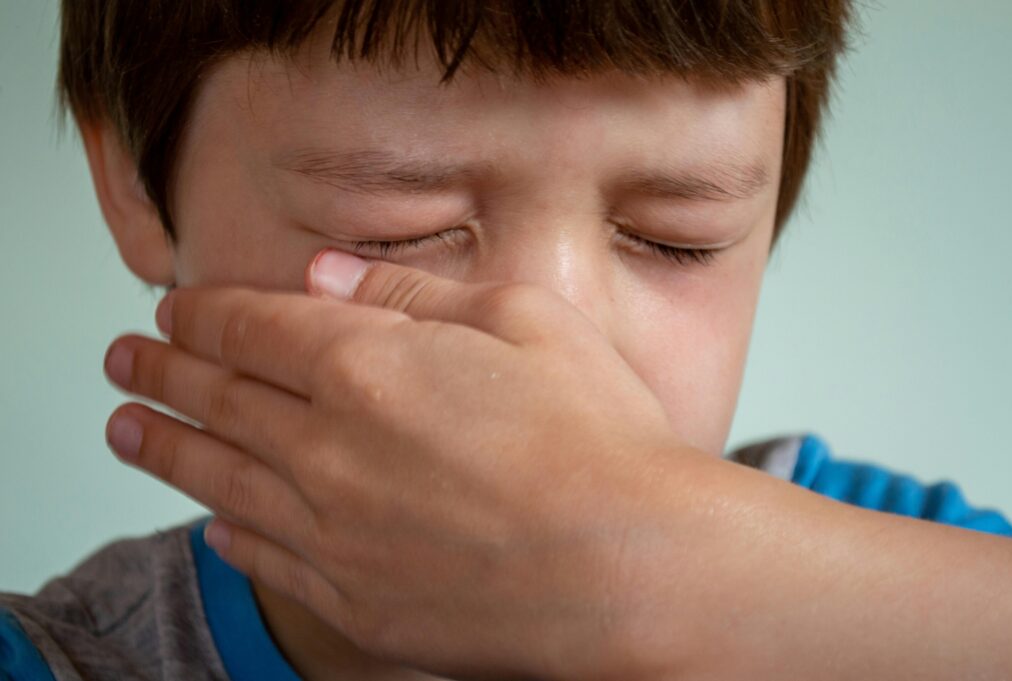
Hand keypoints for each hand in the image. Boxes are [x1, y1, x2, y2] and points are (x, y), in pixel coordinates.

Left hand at [102, 248, 697, 680]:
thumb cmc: (597, 439)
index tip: (174, 309)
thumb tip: (329, 273)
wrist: (634, 569)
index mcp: (366, 366)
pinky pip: (265, 560)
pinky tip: (214, 522)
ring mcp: (334, 534)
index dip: (203, 314)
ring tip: (127, 432)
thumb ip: (415, 292)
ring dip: (163, 449)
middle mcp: (328, 450)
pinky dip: (228, 533)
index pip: (251, 328)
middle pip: (216, 400)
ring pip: (220, 481)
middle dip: (161, 372)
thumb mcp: (523, 319)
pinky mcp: (355, 601)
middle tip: (123, 361)